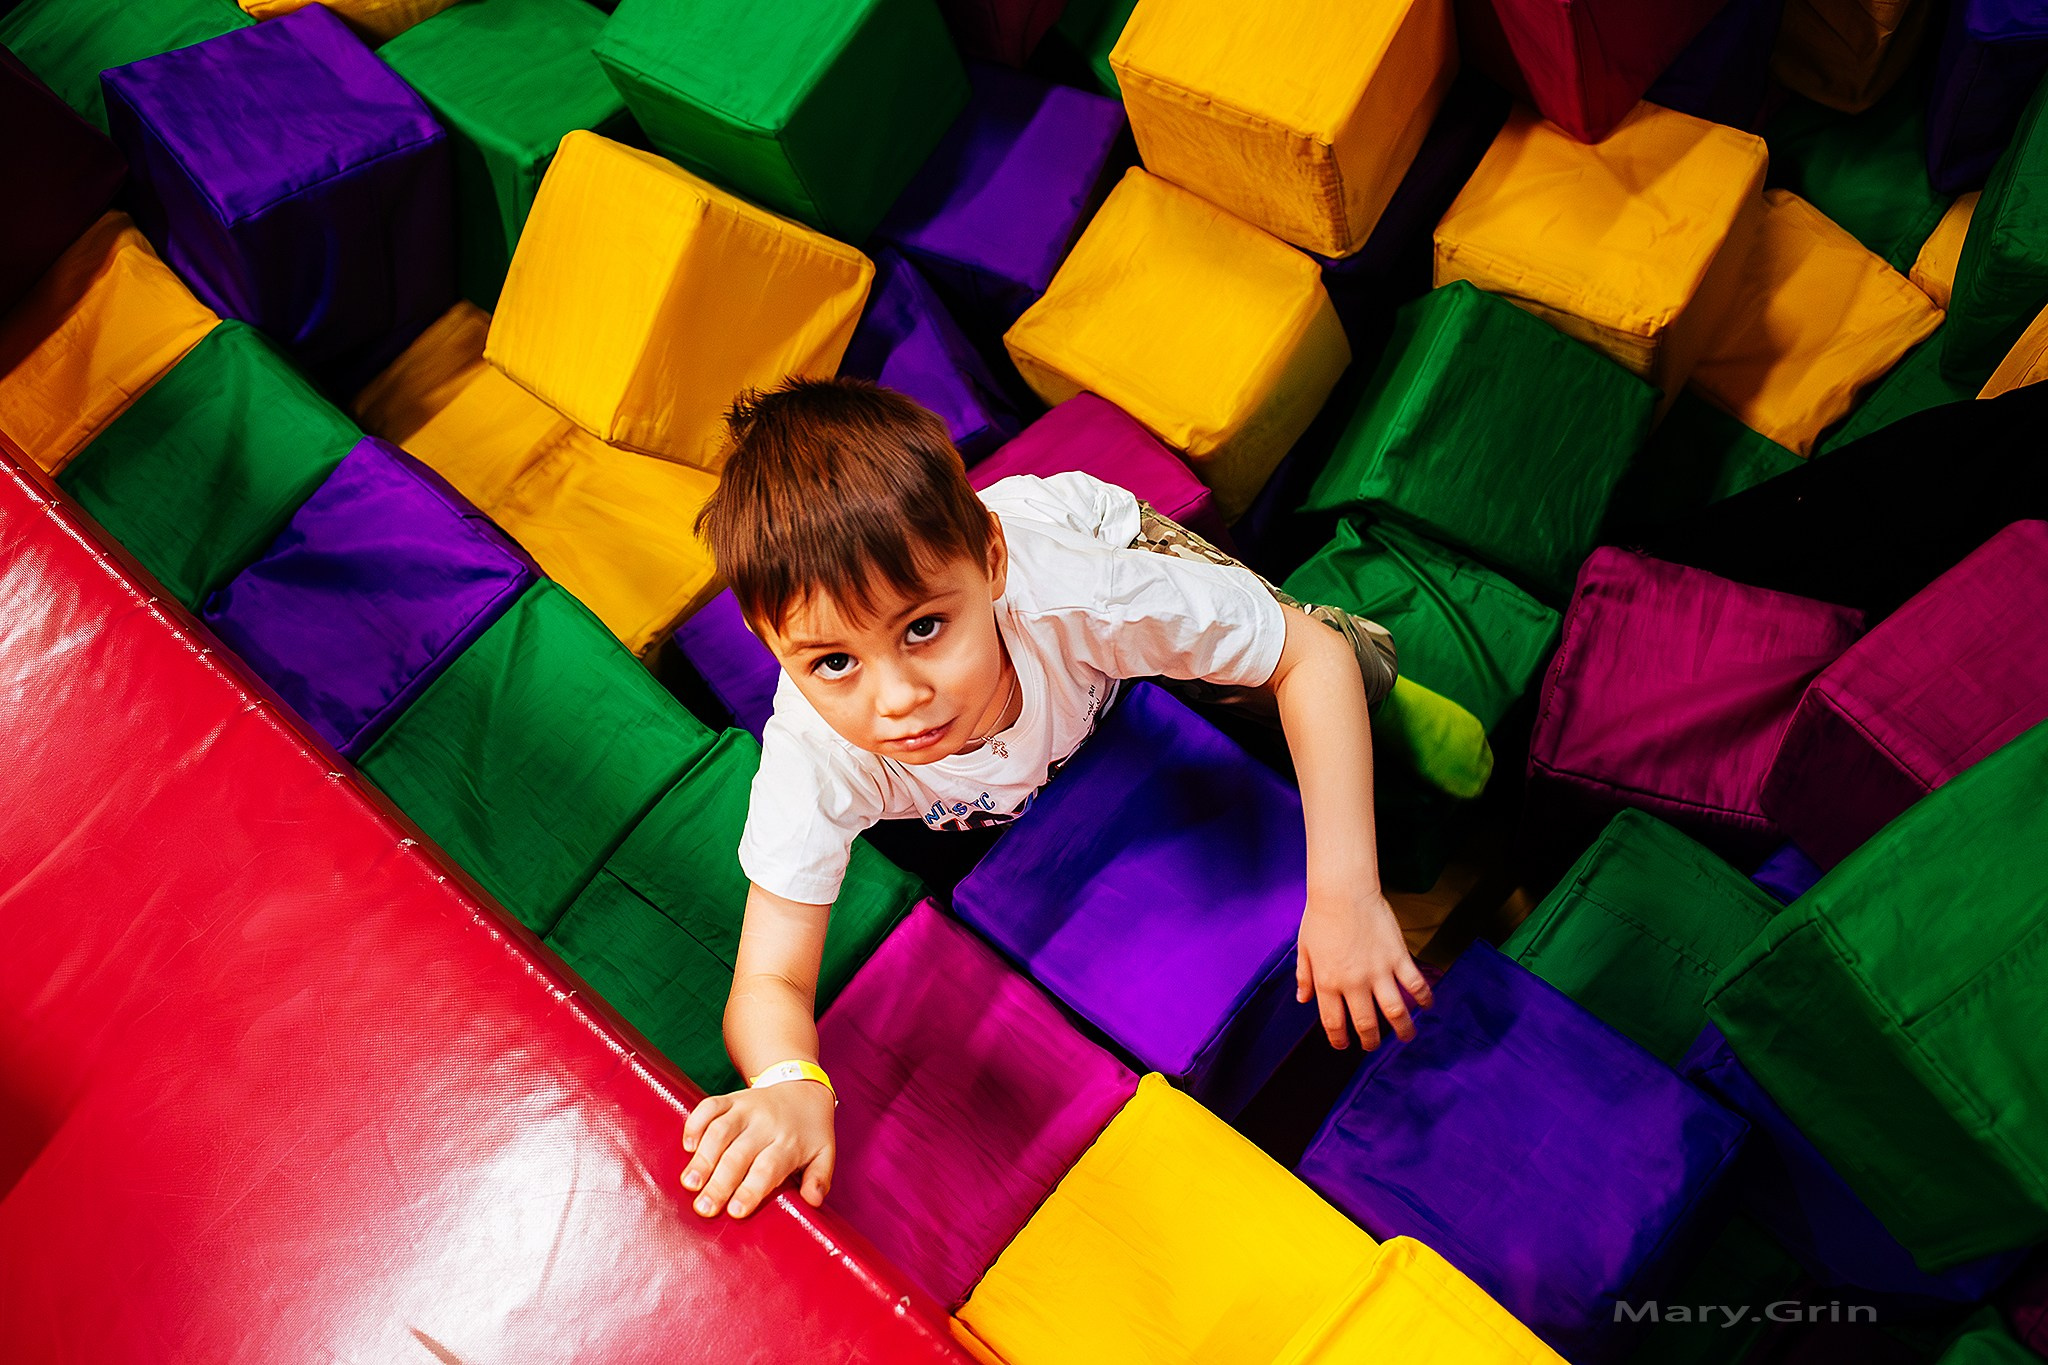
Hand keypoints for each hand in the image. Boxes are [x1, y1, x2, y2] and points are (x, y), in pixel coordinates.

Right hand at [680, 1080, 835, 1218]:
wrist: (803, 1088)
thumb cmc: (810, 1131)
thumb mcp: (824, 1154)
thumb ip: (820, 1178)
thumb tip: (814, 1200)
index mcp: (789, 1143)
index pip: (768, 1169)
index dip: (751, 1190)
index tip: (735, 1212)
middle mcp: (766, 1124)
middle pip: (739, 1155)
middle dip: (720, 1183)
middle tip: (704, 1207)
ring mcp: (746, 1109)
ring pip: (720, 1131)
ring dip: (703, 1157)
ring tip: (689, 1183)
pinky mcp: (731, 1099)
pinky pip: (709, 1106)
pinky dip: (695, 1124)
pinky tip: (687, 1146)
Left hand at [1296, 886, 1432, 1050]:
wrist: (1343, 891)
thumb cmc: (1320, 917)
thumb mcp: (1304, 949)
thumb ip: (1304, 976)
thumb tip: (1303, 999)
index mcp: (1328, 983)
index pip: (1333, 1022)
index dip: (1338, 1039)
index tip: (1344, 1045)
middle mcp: (1354, 983)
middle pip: (1366, 1024)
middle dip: (1370, 1040)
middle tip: (1373, 1046)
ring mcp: (1378, 971)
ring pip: (1395, 1011)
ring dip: (1402, 1029)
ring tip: (1406, 1037)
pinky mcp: (1398, 957)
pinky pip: (1415, 984)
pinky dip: (1424, 998)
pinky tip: (1428, 1006)